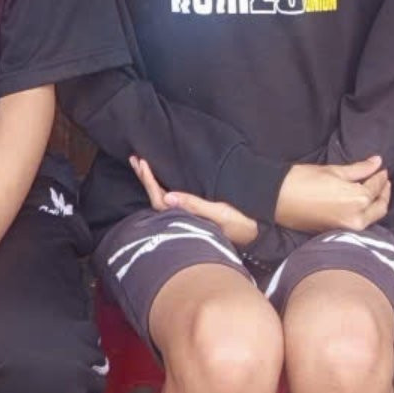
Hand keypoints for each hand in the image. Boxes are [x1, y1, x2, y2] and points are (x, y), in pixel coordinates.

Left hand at [130, 154, 258, 247]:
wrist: (258, 233)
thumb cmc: (241, 223)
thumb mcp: (220, 213)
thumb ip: (195, 206)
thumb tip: (168, 198)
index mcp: (187, 218)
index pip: (160, 200)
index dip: (150, 181)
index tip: (143, 162)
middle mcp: (184, 219)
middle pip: (157, 199)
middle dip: (145, 179)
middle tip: (134, 159)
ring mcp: (188, 217)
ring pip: (163, 200)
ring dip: (151, 182)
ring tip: (141, 165)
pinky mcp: (195, 215)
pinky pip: (172, 200)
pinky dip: (162, 188)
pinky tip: (160, 181)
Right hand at [275, 157, 392, 233]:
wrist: (277, 200)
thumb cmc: (303, 180)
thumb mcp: (333, 170)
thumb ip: (359, 168)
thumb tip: (377, 162)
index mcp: (358, 199)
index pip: (376, 186)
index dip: (380, 175)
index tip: (381, 167)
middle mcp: (358, 218)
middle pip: (380, 206)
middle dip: (384, 191)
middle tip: (383, 179)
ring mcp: (349, 228)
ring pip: (373, 218)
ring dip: (377, 204)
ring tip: (374, 189)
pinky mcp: (339, 232)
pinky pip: (361, 223)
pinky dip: (366, 213)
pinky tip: (362, 202)